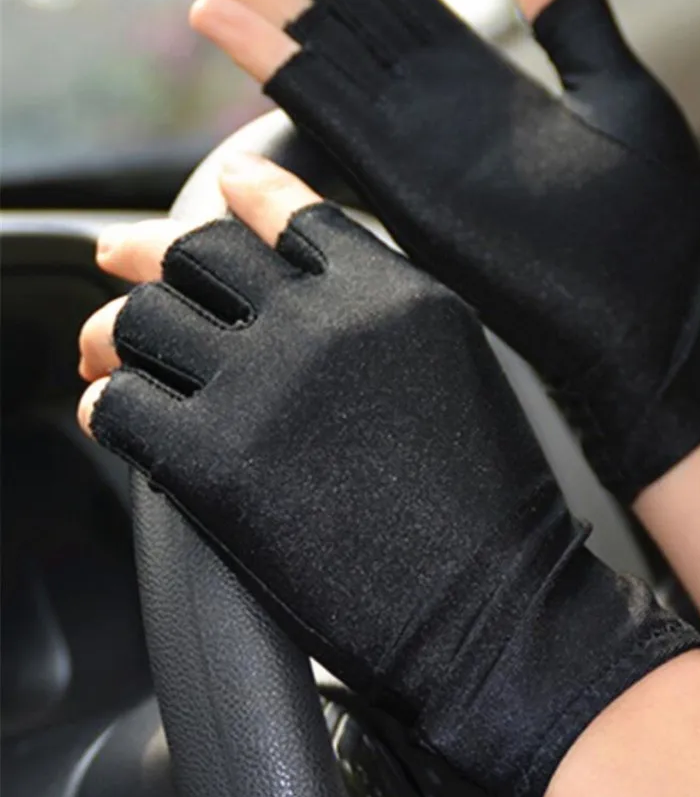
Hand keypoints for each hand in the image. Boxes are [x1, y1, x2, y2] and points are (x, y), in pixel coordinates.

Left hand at [78, 158, 699, 796]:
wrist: (491, 605)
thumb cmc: (489, 502)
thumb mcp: (456, 368)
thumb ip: (382, 316)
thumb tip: (305, 297)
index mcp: (391, 293)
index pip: (290, 212)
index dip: (243, 195)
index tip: (220, 191)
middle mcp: (322, 323)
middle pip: (200, 253)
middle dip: (156, 252)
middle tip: (128, 258)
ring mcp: (263, 387)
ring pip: (146, 318)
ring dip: (121, 330)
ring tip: (116, 350)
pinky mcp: (214, 462)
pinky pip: (124, 403)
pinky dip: (112, 402)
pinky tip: (122, 414)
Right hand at [165, 0, 699, 503]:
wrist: (663, 340)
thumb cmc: (659, 232)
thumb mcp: (623, 101)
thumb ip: (574, 20)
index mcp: (479, 83)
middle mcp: (433, 110)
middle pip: (338, 3)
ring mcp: (418, 149)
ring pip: (321, 45)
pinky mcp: (413, 192)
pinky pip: (331, 117)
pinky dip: (274, 64)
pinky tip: (216, 12)